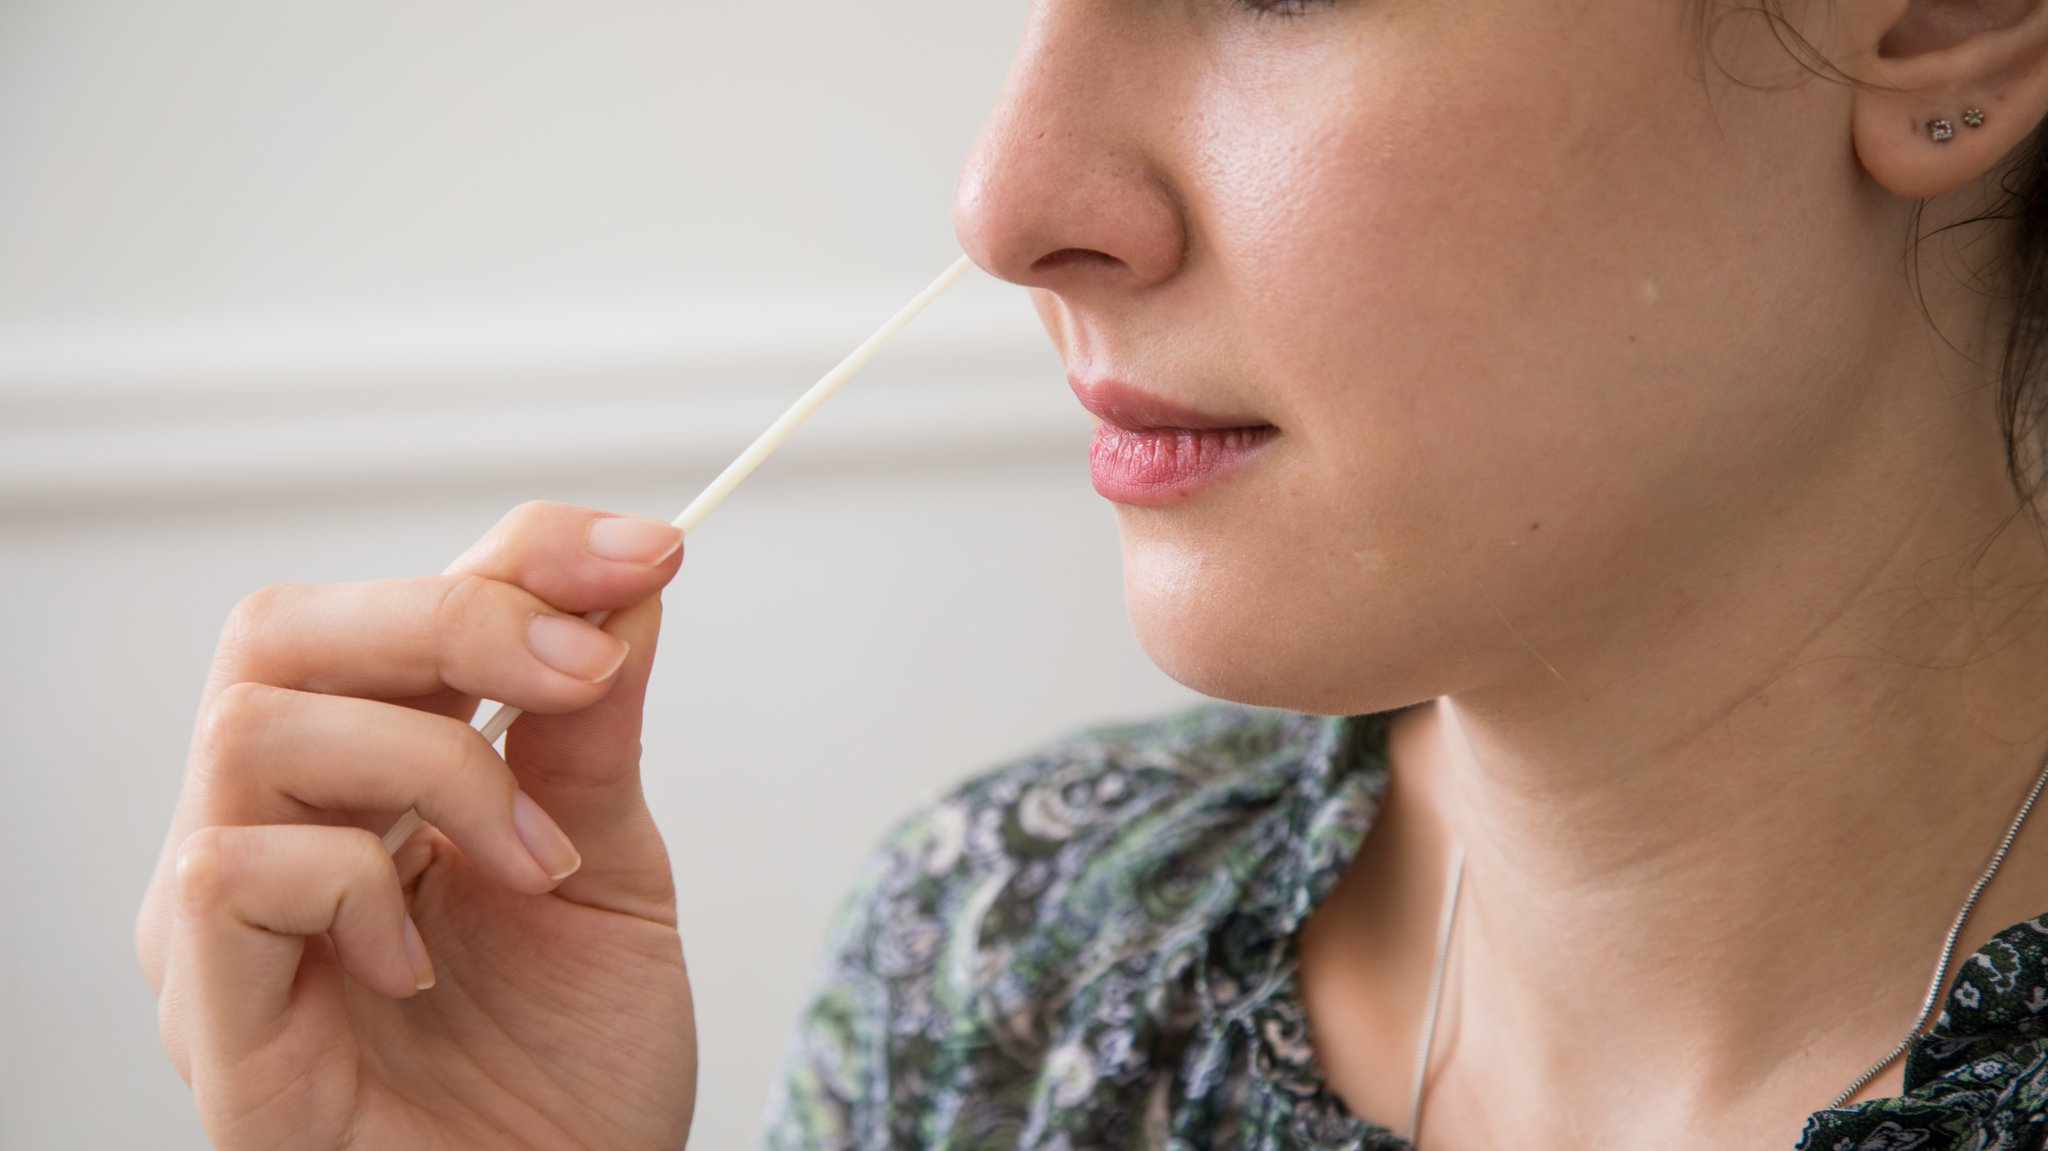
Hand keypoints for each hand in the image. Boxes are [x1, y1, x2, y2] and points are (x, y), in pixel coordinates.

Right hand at [136, 501, 696, 1149]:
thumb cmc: (570, 1072)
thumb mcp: (607, 870)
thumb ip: (593, 731)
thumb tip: (626, 575)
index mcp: (356, 785)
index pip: (390, 610)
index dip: (517, 557)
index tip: (651, 550)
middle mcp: (267, 832)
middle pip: (281, 630)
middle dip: (458, 619)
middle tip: (585, 674)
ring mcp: (221, 924)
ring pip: (255, 726)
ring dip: (434, 765)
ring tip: (534, 864)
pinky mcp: (212, 1017)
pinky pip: (231, 872)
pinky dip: (355, 881)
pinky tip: (426, 956)